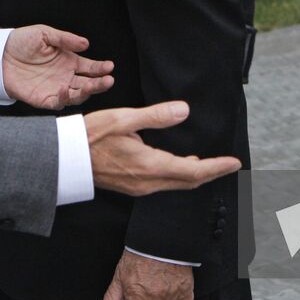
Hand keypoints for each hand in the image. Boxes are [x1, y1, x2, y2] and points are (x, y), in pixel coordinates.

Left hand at [3, 25, 114, 109]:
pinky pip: (57, 103)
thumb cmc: (22, 42)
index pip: (91, 68)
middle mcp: (66, 77)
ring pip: (76, 96)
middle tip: (108, 81)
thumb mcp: (44, 34)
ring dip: (86, 93)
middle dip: (99, 83)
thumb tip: (86, 44)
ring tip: (92, 86)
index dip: (101, 68)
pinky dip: (63, 99)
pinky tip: (65, 89)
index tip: (110, 66)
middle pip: (88, 84)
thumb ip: (65, 39)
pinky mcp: (43, 99)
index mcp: (70, 62)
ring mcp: (55, 89)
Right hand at [85, 102, 240, 195]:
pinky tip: (181, 165)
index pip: (193, 171)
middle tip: (229, 165)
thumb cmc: (91, 136)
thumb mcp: (124, 119)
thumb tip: (184, 111)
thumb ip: (156, 116)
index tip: (234, 163)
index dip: (216, 168)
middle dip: (211, 173)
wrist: (65, 159)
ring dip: (196, 175)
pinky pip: (164, 184)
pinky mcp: (132, 186)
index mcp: (150, 166)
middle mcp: (148, 182)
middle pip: (189, 182)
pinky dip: (180, 176)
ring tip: (211, 164)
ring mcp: (140, 187)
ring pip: (177, 184)